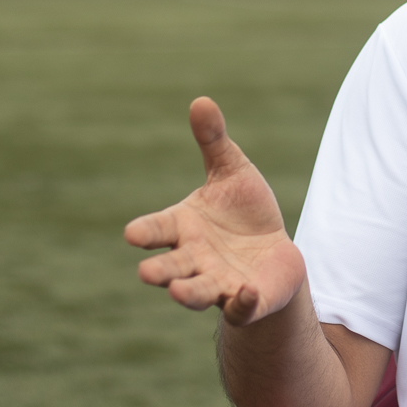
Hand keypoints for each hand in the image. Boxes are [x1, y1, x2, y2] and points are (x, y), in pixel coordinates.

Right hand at [124, 97, 305, 326]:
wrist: (274, 253)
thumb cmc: (244, 211)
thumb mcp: (232, 171)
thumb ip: (214, 142)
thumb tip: (200, 100)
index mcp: (184, 227)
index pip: (157, 229)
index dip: (145, 231)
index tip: (132, 233)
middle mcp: (195, 259)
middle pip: (172, 268)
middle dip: (160, 271)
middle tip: (146, 273)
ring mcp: (219, 283)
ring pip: (199, 292)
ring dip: (189, 293)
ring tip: (179, 292)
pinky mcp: (247, 300)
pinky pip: (242, 306)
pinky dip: (242, 301)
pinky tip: (245, 292)